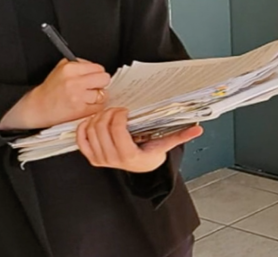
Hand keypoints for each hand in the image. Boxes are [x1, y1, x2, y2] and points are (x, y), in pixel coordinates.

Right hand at [0, 59, 109, 130]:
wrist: (39, 107)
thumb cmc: (51, 89)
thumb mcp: (61, 68)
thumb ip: (80, 64)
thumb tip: (96, 68)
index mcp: (70, 68)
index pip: (98, 67)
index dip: (97, 73)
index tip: (94, 77)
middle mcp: (74, 82)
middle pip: (104, 79)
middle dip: (101, 83)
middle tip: (94, 86)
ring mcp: (78, 97)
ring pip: (103, 94)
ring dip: (98, 96)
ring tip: (87, 97)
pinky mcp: (80, 110)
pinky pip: (99, 107)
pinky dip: (95, 107)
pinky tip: (86, 105)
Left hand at [77, 108, 202, 172]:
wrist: (141, 167)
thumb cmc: (150, 155)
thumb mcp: (164, 145)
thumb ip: (180, 136)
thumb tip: (197, 129)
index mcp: (129, 156)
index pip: (116, 131)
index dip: (118, 116)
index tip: (125, 111)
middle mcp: (112, 159)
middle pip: (101, 128)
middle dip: (108, 113)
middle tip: (117, 110)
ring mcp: (101, 159)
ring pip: (91, 131)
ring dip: (97, 118)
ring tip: (108, 114)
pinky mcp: (92, 158)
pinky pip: (81, 140)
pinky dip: (83, 127)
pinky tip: (93, 120)